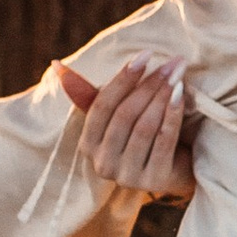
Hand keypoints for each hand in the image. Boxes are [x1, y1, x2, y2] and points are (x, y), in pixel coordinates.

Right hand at [60, 56, 195, 202]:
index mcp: (88, 145)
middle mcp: (102, 164)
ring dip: (162, 97)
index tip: (145, 55)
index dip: (123, 79)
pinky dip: (173, 115)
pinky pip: (163, 141)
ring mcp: (127, 176)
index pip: (102, 106)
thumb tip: (56, 64)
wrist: (176, 170)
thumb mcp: (115, 116)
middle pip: (124, 116)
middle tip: (170, 64)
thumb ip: (89, 94)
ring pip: (144, 127)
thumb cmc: (140, 137)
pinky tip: (181, 96)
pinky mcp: (154, 180)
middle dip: (148, 85)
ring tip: (177, 75)